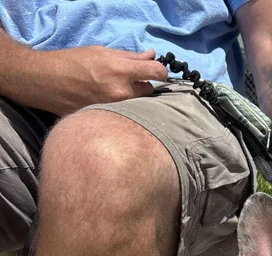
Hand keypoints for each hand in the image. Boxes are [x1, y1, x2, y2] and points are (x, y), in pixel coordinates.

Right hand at [30, 47, 166, 115]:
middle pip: (149, 92)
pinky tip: (111, 107)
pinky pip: (126, 118)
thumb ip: (130, 56)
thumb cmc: (72, 62)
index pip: (156, 72)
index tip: (159, 72)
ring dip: (134, 101)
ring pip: (139, 107)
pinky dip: (124, 112)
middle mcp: (121, 94)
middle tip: (129, 83)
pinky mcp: (108, 121)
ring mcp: (115, 110)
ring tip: (117, 95)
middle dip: (143, 87)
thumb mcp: (101, 52)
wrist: (46, 82)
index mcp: (120, 72)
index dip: (161, 71)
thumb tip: (152, 56)